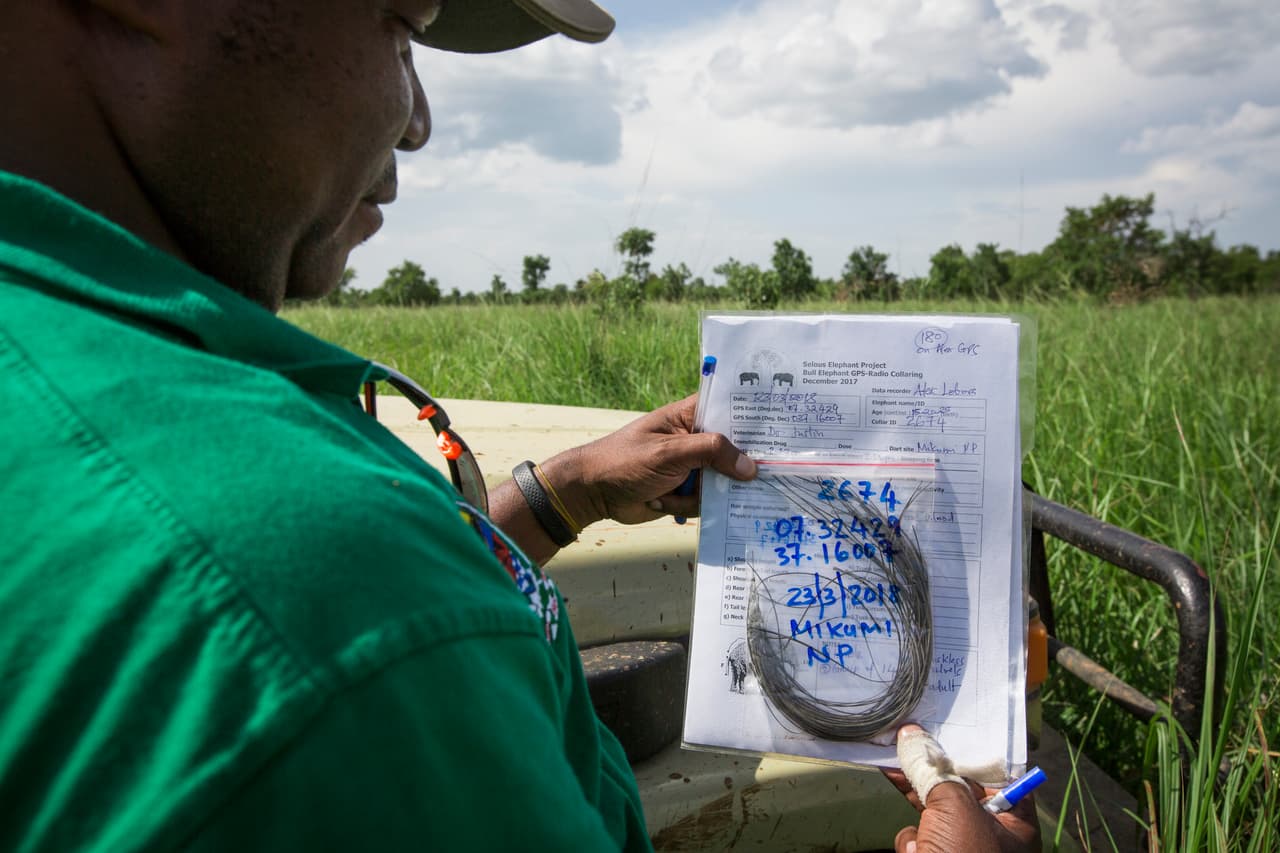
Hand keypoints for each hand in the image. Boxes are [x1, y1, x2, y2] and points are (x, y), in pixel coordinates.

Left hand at [546, 392, 756, 526]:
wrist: (592, 493)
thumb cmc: (625, 461)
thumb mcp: (670, 453)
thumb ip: (711, 453)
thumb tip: (751, 466)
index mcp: (690, 416)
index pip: (730, 408)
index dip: (755, 416)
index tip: (784, 424)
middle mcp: (695, 439)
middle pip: (734, 449)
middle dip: (744, 464)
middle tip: (773, 472)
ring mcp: (692, 467)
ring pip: (724, 480)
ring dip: (711, 491)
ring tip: (690, 492)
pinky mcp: (686, 491)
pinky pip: (709, 500)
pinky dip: (694, 506)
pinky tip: (668, 503)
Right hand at [882, 724, 1039, 852]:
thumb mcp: (955, 809)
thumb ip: (934, 770)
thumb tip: (910, 735)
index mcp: (1015, 819)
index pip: (995, 770)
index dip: (969, 745)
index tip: (943, 721)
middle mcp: (991, 832)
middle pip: (957, 787)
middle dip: (932, 772)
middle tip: (906, 739)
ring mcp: (961, 849)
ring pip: (931, 810)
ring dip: (918, 815)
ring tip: (912, 813)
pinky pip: (916, 836)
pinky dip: (911, 843)